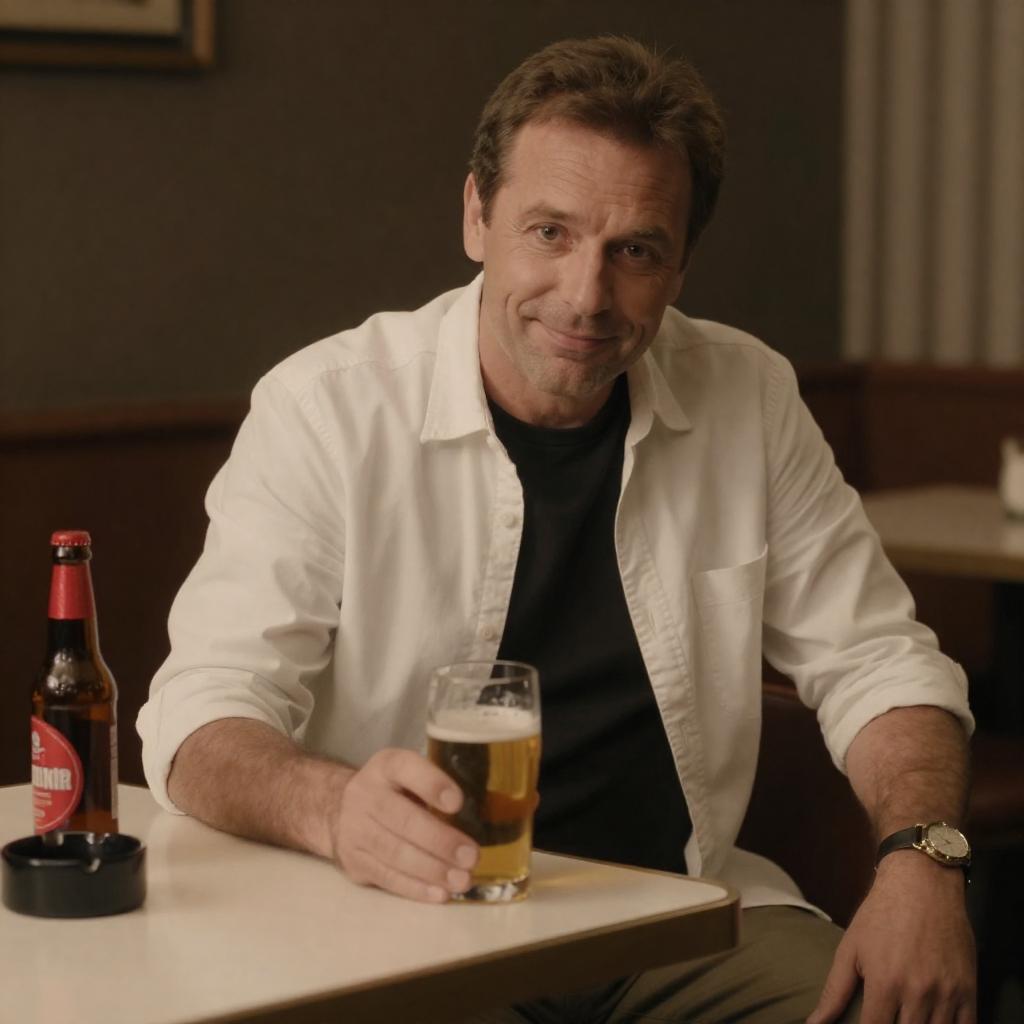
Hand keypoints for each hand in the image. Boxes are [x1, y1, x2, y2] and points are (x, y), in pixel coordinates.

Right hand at [328, 748, 478, 902]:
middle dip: (440, 841)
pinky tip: (439, 893)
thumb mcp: (409, 775)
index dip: (431, 784)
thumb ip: (441, 786)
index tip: (457, 803)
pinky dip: (415, 888)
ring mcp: (356, 830)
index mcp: (386, 766)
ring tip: (461, 880)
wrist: (338, 810)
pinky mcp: (354, 861)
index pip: (405, 768)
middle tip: (471, 856)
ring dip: (432, 870)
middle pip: (403, 820)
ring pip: (395, 853)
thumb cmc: (393, 792)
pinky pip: (386, 877)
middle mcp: (366, 795)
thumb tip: (506, 806)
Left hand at [808, 853, 975, 1023]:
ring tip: (905, 1021)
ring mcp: (946, 994)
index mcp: (884, 984)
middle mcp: (916, 993)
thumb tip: (813, 1023)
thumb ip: (835, 991)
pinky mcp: (968, 990)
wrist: (922, 884)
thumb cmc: (880, 914)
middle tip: (888, 1021)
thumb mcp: (850, 948)